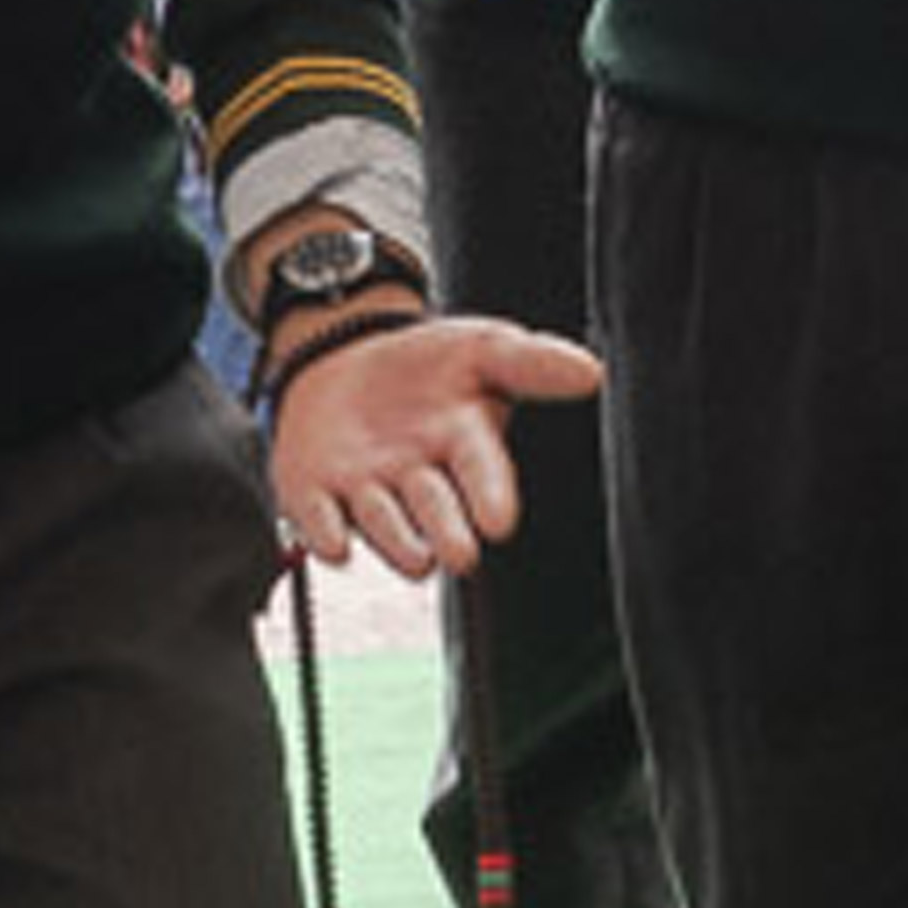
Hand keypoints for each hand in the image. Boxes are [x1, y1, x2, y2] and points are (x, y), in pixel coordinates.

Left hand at [267, 309, 605, 580]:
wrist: (341, 359)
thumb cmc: (424, 366)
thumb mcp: (480, 348)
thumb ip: (532, 362)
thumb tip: (593, 372)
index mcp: (464, 446)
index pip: (482, 474)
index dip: (490, 496)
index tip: (499, 521)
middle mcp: (418, 482)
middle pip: (435, 514)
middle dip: (448, 532)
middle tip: (461, 554)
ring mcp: (366, 491)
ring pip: (384, 525)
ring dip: (397, 540)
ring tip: (417, 560)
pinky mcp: (315, 495)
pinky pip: (319, 521)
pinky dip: (326, 533)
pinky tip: (335, 545)